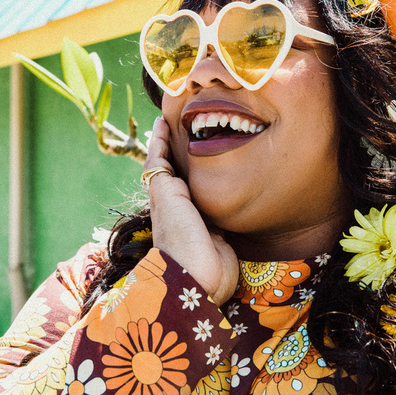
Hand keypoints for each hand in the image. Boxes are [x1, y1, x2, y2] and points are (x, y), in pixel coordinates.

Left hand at [144, 117, 238, 305]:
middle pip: (182, 171)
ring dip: (207, 168)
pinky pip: (222, 204)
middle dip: (186, 150)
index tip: (164, 118)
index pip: (160, 161)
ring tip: (218, 143)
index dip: (161, 140)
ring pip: (203, 186)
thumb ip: (163, 174)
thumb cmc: (179, 237)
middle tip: (196, 124)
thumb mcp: (166, 198)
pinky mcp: (221, 231)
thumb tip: (159, 149)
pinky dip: (226, 190)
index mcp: (164, 196)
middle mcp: (181, 204)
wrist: (198, 276)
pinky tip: (236, 179)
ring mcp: (202, 218)